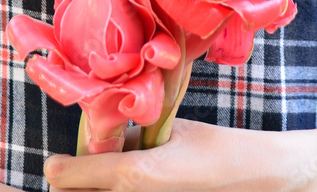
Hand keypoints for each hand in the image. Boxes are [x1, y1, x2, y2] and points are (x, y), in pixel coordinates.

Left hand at [44, 117, 294, 191]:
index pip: (68, 177)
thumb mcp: (173, 130)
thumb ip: (135, 135)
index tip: (55, 162)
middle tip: (80, 171)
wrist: (261, 180)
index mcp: (134, 174)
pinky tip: (138, 185)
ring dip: (98, 191)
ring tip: (109, 175)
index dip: (59, 169)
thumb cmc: (220, 149)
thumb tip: (107, 135)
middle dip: (75, 185)